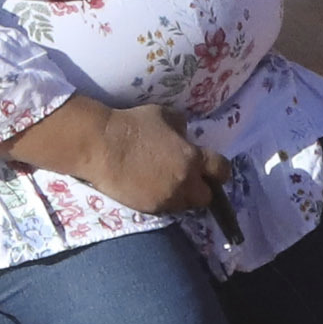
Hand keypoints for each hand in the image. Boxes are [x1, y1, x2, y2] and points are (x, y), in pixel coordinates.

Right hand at [7, 97, 226, 219]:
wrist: (101, 145)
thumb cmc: (133, 124)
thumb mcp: (166, 115)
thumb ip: (182, 129)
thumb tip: (186, 138)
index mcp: (192, 157)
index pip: (221, 170)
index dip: (218, 169)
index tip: (212, 168)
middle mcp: (184, 182)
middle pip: (207, 197)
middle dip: (202, 188)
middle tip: (190, 179)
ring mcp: (167, 198)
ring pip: (185, 206)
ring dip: (182, 196)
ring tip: (168, 184)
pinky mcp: (150, 208)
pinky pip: (165, 208)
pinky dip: (163, 200)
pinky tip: (151, 188)